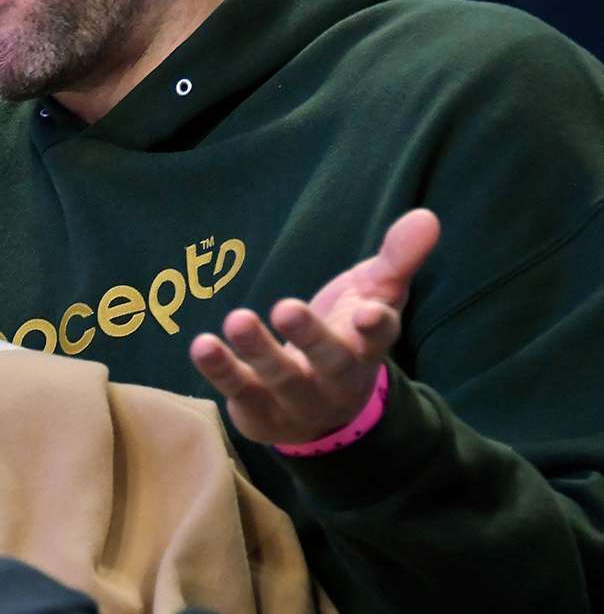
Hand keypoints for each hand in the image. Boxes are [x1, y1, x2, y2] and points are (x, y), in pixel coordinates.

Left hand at [189, 209, 439, 444]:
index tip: (369, 313)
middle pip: (329, 360)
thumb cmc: (349, 335)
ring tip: (237, 320)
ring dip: (259, 351)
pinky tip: (203, 345)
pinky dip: (221, 372)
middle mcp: (337, 379)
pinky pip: (240, 393)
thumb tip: (427, 216)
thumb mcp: (375, 294)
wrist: (323, 411)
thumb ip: (397, 258)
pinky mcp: (262, 413)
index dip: (375, 326)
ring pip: (281, 378)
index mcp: (368, 347)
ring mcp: (299, 400)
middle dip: (309, 336)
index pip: (380, 337)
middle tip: (285, 307)